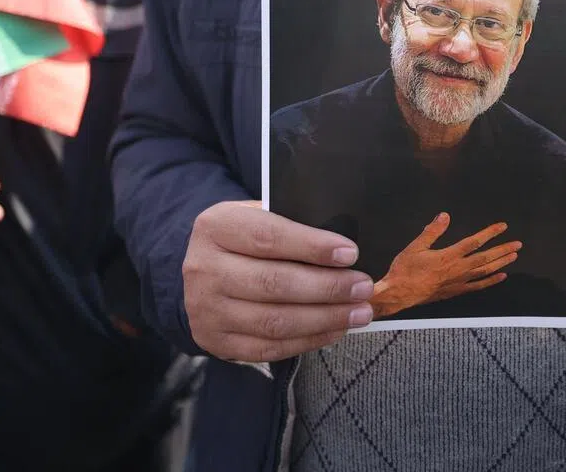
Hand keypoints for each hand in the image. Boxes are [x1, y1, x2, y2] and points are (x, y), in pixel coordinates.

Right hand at [183, 201, 375, 362]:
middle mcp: (203, 269)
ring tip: (359, 312)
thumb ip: (292, 226)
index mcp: (216, 227)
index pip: (268, 237)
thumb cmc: (244, 239)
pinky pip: (269, 348)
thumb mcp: (256, 217)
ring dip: (324, 318)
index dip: (312, 247)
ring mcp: (206, 310)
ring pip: (274, 321)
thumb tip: (345, 250)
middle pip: (274, 283)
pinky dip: (308, 340)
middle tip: (363, 287)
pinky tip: (336, 329)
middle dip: (327, 287)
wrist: (202, 271)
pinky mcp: (215, 341)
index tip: (350, 253)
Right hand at [370, 213, 520, 318]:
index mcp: (448, 256)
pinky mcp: (455, 292)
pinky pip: (477, 287)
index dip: (490, 233)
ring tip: (513, 256)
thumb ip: (432, 231)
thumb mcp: (415, 246)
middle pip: (485, 258)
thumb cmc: (405, 269)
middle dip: (503, 250)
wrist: (399, 294)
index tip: (503, 227)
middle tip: (518, 245)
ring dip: (500, 263)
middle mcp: (457, 269)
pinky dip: (491, 281)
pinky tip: (501, 277)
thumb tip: (445, 215)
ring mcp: (458, 282)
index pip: (474, 242)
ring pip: (485, 272)